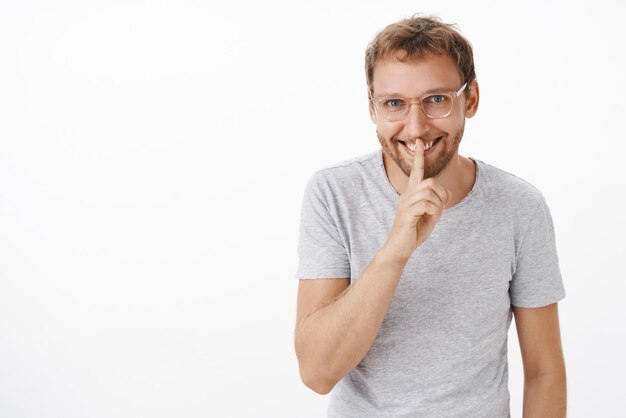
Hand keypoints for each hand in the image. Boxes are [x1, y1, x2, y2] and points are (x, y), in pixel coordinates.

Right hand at [383, 139, 451, 261]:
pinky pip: (427, 204)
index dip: (418, 157)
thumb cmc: (413, 231)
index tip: (419, 142)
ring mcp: (405, 203)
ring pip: (429, 192)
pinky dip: (434, 213)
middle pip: (431, 182)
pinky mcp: (406, 213)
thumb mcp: (431, 215)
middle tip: (438, 211)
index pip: (415, 171)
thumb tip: (446, 193)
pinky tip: (429, 220)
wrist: (399, 248)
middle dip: (441, 196)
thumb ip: (438, 202)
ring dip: (438, 206)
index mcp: (411, 194)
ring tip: (432, 217)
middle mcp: (406, 195)